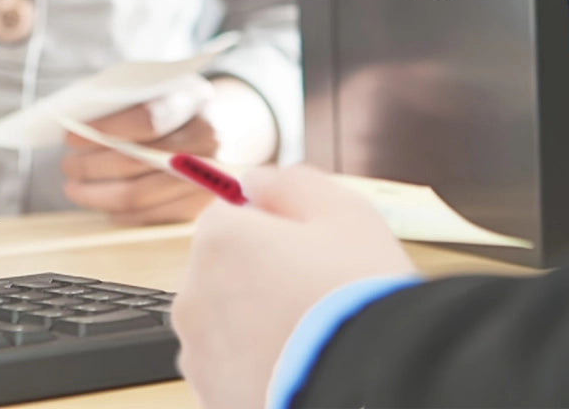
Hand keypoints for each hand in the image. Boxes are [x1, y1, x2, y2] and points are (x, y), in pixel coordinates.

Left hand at [60, 78, 277, 225]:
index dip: (103, 130)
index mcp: (195, 100)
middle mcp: (208, 142)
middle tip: (67, 165)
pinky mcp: (201, 208)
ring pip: (138, 196)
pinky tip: (102, 201)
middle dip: (90, 166)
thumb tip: (77, 123)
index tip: (70, 137)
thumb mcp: (163, 85)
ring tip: (75, 186)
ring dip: (96, 194)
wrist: (228, 126)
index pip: (146, 120)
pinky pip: (149, 218)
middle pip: (136, 162)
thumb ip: (128, 99)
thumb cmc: (181, 103)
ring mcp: (207, 179)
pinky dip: (118, 212)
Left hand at [172, 165, 415, 408]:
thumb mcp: (342, 212)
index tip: (308, 242)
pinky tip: (302, 367)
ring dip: (259, 320)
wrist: (374, 390)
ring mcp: (200, 354)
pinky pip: (234, 367)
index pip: (229, 210)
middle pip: (226, 265)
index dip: (272, 221)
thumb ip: (291, 183)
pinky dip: (259, 364)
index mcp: (218, 239)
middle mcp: (195, 294)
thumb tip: (257, 181)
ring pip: (229, 319)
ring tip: (314, 335)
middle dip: (263, 272)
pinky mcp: (213, 398)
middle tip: (319, 290)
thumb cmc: (358, 299)